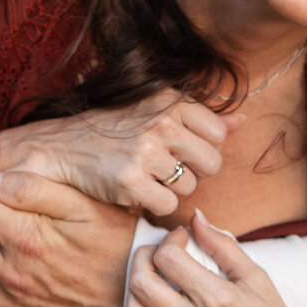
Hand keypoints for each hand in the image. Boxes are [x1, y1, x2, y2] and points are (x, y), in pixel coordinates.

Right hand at [0, 92, 234, 214]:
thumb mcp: (156, 112)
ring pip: (190, 186)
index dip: (203, 148)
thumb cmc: (115, 130)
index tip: (181, 150)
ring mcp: (146, 151)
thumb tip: (243, 121)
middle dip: (193, 172)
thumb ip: (202, 117)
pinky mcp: (131, 180)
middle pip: (211, 163)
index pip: (218, 132)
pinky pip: (167, 205)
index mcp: (170, 100)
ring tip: (146, 177)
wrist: (63, 147)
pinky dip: (154, 205)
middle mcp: (161, 122)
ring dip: (172, 190)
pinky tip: (136, 191)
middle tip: (165, 169)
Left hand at [126, 210, 306, 306]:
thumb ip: (222, 244)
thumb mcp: (256, 277)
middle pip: (142, 283)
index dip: (170, 239)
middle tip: (158, 254)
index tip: (180, 238)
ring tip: (150, 281)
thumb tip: (195, 218)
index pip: (168, 258)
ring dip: (136, 293)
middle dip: (143, 257)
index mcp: (217, 299)